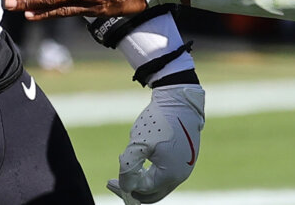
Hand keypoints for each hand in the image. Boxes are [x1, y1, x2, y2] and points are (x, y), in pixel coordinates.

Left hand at [108, 84, 204, 203]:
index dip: (124, 187)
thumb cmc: (159, 121)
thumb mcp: (138, 143)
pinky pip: (166, 173)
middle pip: (153, 194)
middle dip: (133, 190)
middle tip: (115, 183)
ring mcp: (185, 167)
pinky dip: (152, 173)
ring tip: (128, 169)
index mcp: (171, 175)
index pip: (142, 190)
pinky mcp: (186, 158)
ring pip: (159, 185)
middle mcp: (181, 175)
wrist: (179, 100)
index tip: (109, 181)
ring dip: (142, 181)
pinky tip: (141, 160)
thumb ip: (129, 168)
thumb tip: (126, 187)